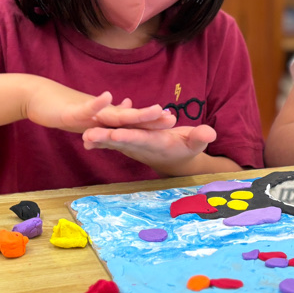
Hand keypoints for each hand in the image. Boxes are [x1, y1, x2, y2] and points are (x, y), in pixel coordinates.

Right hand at [23, 81, 171, 133]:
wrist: (38, 96)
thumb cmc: (63, 107)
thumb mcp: (89, 116)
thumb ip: (107, 115)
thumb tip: (127, 107)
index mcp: (105, 116)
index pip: (132, 121)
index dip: (152, 121)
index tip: (173, 119)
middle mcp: (101, 113)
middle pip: (130, 117)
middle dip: (151, 119)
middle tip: (172, 118)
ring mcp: (88, 112)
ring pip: (115, 114)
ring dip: (135, 113)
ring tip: (155, 110)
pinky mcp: (71, 112)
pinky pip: (86, 109)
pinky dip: (97, 103)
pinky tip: (108, 98)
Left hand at [81, 124, 217, 173]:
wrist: (176, 160)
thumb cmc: (188, 148)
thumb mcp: (197, 142)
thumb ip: (201, 137)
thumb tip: (210, 133)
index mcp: (156, 143)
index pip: (141, 139)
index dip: (129, 137)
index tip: (117, 134)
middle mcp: (141, 146)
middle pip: (121, 141)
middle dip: (105, 138)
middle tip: (89, 135)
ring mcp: (132, 145)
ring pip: (112, 141)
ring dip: (98, 139)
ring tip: (83, 135)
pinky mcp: (127, 142)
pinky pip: (112, 139)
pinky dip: (100, 136)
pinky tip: (85, 132)